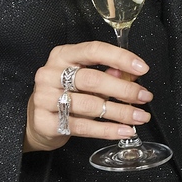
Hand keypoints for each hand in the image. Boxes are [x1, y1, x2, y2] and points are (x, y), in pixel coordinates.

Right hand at [25, 42, 152, 151]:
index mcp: (62, 56)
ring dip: (121, 112)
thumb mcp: (84, 78)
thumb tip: (131, 75)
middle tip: (144, 96)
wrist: (36, 120)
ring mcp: (45, 98)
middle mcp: (50, 74)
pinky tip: (125, 130)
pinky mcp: (46, 122)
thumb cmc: (65, 93)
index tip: (142, 68)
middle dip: (124, 89)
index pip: (93, 50)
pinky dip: (108, 130)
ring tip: (140, 116)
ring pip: (90, 105)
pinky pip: (83, 127)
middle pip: (93, 79)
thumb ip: (108, 73)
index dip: (120, 58)